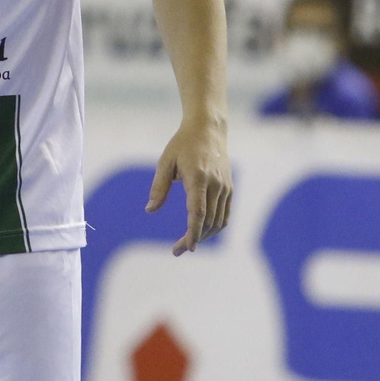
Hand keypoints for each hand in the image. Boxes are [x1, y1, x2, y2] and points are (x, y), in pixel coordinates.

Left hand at [147, 117, 231, 254]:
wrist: (208, 130)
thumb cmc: (182, 144)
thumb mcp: (165, 162)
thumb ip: (159, 187)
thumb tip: (150, 210)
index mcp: (198, 178)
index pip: (197, 212)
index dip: (193, 232)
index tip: (187, 248)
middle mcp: (215, 185)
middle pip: (207, 221)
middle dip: (193, 239)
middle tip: (176, 251)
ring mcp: (225, 188)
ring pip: (218, 221)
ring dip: (204, 236)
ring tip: (187, 243)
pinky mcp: (230, 189)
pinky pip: (225, 215)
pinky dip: (215, 227)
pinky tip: (202, 232)